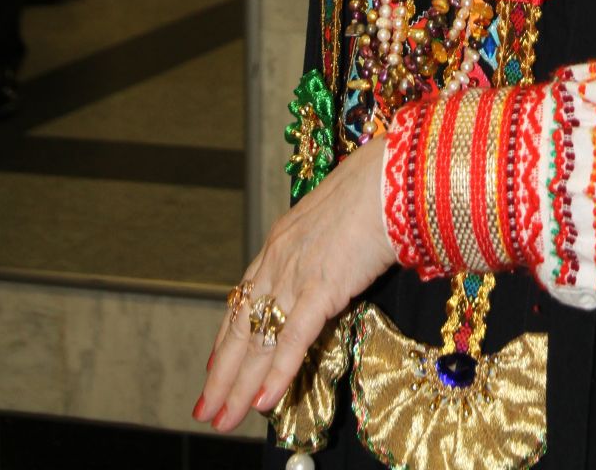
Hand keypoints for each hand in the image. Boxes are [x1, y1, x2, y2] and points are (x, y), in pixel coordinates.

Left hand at [196, 136, 393, 434]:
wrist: (390, 177)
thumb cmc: (374, 190)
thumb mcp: (334, 218)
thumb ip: (322, 247)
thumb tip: (332, 266)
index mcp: (281, 241)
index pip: (244, 299)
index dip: (227, 336)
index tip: (213, 364)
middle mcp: (279, 259)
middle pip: (241, 327)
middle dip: (222, 374)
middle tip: (206, 409)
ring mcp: (296, 274)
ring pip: (259, 340)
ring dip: (239, 386)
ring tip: (224, 419)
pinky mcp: (320, 288)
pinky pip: (292, 339)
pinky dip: (277, 374)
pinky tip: (262, 402)